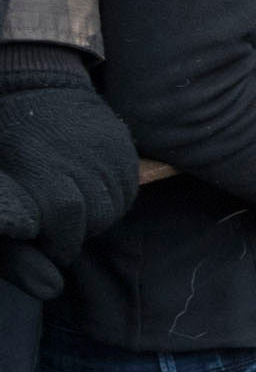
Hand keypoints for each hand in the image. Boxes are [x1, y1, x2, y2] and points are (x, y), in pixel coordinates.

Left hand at [0, 74, 138, 299]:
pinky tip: (86, 178)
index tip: (42, 239)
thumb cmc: (5, 141)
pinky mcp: (124, 150)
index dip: (53, 242)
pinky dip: (109, 194)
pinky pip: (126, 191)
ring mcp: (107, 156)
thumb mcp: (1, 191)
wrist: (32, 81)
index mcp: (42, 175)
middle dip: (72, 229)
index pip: (64, 231)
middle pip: (92, 223)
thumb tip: (52, 290)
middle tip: (52, 212)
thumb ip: (14, 248)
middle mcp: (81, 167)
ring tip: (68, 192)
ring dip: (93, 212)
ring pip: (112, 211)